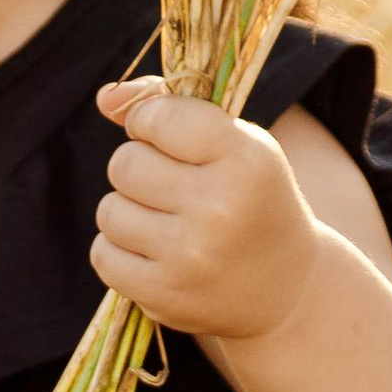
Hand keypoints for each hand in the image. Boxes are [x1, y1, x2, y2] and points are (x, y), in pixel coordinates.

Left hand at [89, 83, 322, 342]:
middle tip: (172, 187)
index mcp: (245, 159)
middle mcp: (219, 207)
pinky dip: (120, 251)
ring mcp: (190, 255)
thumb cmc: (253, 200)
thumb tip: (104, 97)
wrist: (288, 289)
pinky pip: (103, 255)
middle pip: (125, 164)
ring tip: (165, 222)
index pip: (158, 117)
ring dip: (128, 212)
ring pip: (109, 210)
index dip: (149, 122)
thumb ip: (170, 109)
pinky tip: (155, 253)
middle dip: (139, 169)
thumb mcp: (235, 144)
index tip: (164, 137)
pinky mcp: (164, 295)